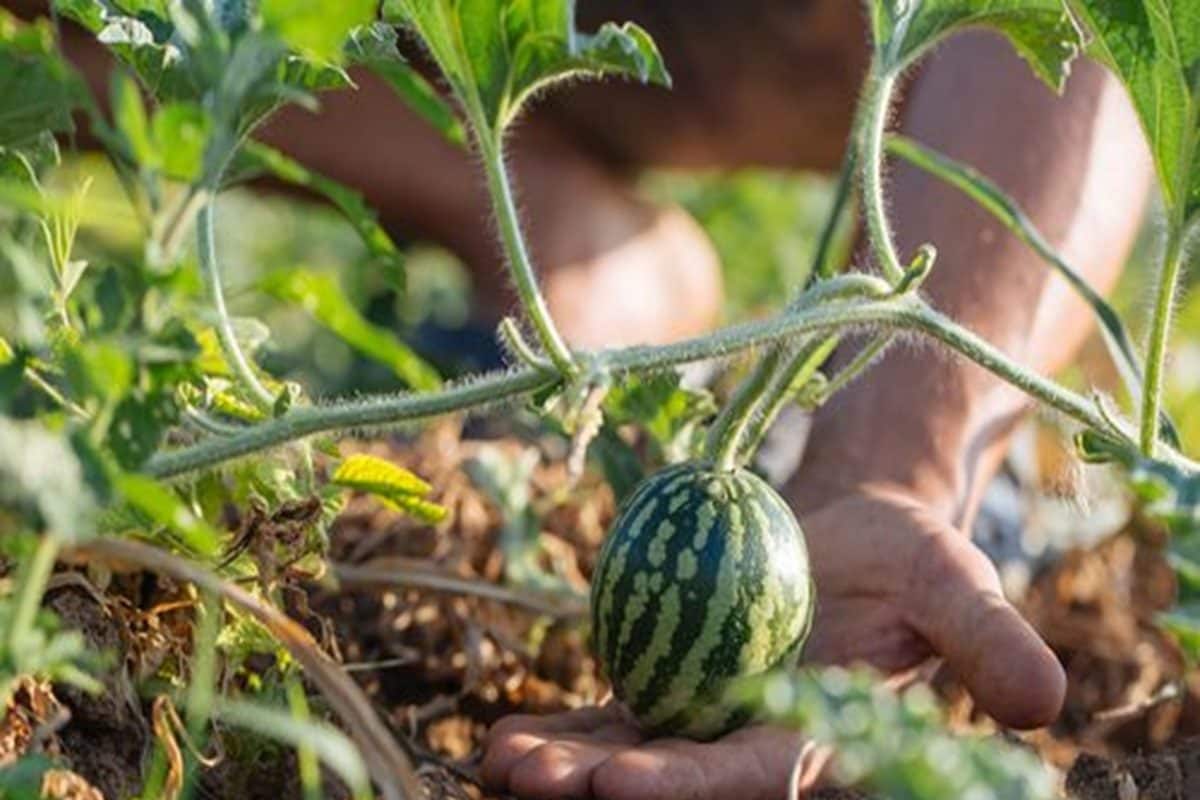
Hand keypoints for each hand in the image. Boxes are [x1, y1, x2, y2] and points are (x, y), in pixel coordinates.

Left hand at [480, 485, 1065, 799]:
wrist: (858, 533)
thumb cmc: (912, 561)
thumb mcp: (955, 584)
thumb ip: (986, 639)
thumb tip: (1046, 702)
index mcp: (819, 737)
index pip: (752, 773)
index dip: (689, 782)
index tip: (620, 784)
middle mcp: (754, 738)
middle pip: (673, 768)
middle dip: (600, 783)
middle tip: (527, 779)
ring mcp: (708, 711)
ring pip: (630, 744)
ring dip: (564, 760)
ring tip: (495, 761)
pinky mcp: (676, 677)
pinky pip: (614, 704)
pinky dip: (564, 720)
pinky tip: (503, 731)